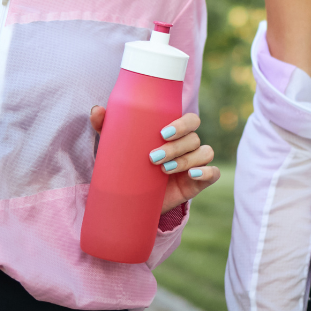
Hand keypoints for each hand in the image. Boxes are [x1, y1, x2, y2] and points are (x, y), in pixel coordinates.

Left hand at [88, 108, 219, 213]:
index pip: (189, 120)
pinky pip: (213, 173)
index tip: (162, 133)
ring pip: (204, 153)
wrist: (131, 201)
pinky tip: (193, 175)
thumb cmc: (126, 167)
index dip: (182, 124)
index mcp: (173, 133)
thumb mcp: (115, 148)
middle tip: (153, 157)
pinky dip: (207, 172)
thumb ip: (106, 127)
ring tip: (162, 170)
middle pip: (194, 137)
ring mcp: (194, 164)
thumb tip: (97, 110)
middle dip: (176, 146)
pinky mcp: (197, 183)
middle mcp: (187, 146)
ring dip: (186, 160)